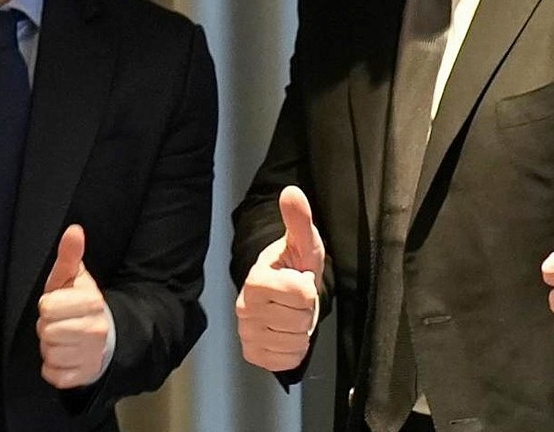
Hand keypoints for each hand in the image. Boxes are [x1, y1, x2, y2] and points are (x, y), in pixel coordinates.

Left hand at [37, 225, 110, 388]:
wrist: (105, 336)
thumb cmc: (79, 303)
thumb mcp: (73, 278)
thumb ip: (70, 255)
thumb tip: (74, 229)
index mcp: (92, 302)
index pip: (47, 307)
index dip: (47, 306)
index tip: (58, 305)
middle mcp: (96, 330)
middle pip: (46, 332)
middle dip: (47, 327)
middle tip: (59, 323)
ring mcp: (91, 355)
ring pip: (49, 353)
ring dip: (50, 348)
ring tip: (62, 338)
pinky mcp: (83, 375)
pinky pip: (53, 374)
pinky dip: (54, 367)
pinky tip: (65, 356)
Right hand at [236, 186, 325, 371]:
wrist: (284, 295)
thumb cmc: (294, 267)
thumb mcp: (303, 243)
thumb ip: (298, 219)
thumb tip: (292, 191)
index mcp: (255, 280)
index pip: (301, 293)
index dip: (309, 288)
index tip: (299, 280)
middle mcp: (244, 308)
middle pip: (299, 319)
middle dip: (306, 310)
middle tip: (296, 300)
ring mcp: (247, 333)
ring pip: (294, 341)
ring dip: (301, 330)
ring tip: (291, 314)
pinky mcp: (253, 354)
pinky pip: (287, 360)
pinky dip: (294, 350)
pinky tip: (286, 333)